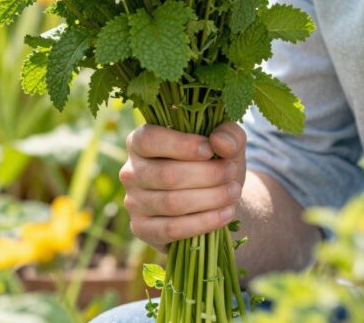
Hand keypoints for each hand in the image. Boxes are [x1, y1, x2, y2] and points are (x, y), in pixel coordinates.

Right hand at [119, 121, 246, 252]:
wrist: (212, 196)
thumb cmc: (214, 160)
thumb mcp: (226, 140)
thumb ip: (228, 134)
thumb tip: (219, 142)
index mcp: (139, 141)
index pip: (149, 140)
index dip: (180, 144)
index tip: (210, 150)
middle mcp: (130, 171)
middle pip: (166, 175)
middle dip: (206, 174)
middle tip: (231, 172)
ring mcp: (133, 202)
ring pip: (172, 203)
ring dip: (210, 198)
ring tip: (234, 192)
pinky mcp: (142, 229)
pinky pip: (172, 229)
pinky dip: (204, 222)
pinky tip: (226, 214)